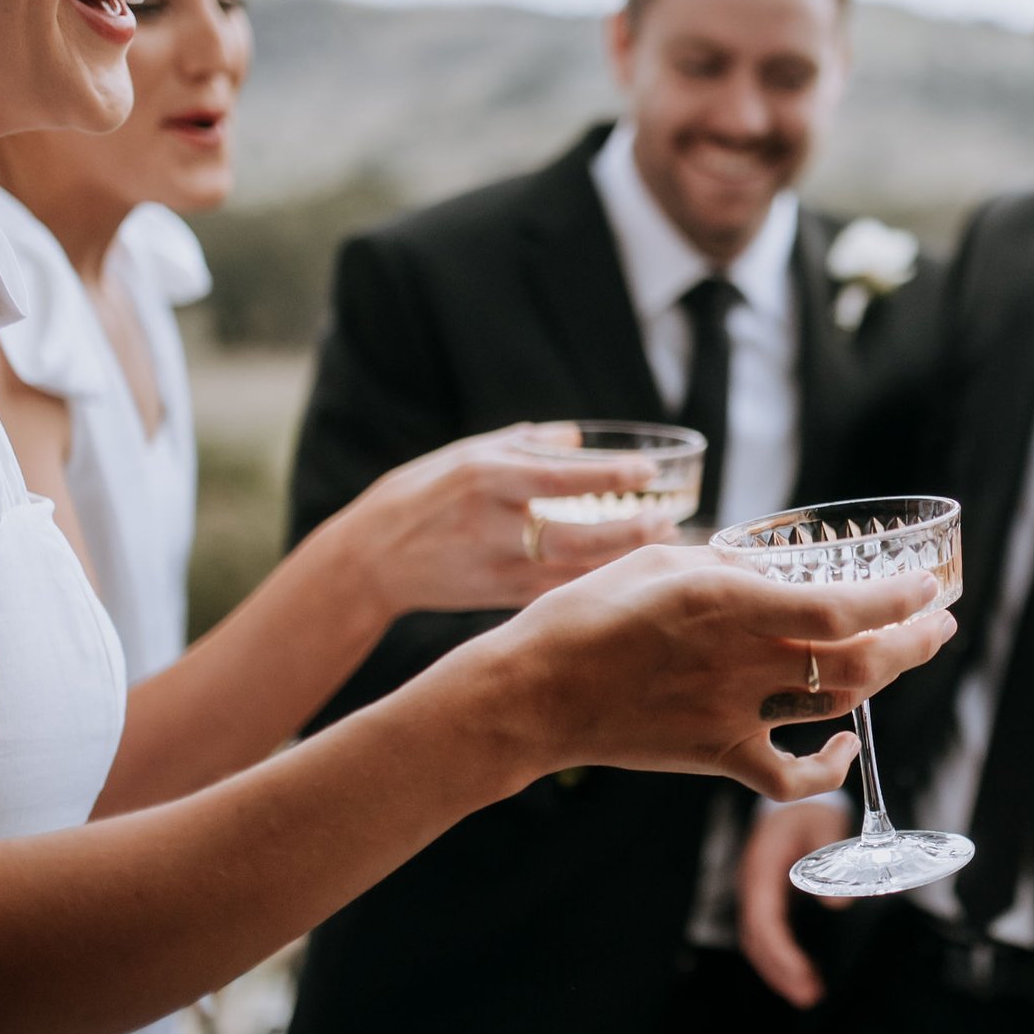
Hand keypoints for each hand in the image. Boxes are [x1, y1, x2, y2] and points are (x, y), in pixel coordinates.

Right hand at [333, 423, 672, 618]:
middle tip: (665, 519)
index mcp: (484, 476)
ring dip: (621, 559)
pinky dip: (593, 584)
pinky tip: (624, 573)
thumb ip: (526, 443)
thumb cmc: (421, 495)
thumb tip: (579, 436)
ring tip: (658, 542)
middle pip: (576, 533)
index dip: (610, 475)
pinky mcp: (495, 597)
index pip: (559, 476)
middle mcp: (490, 523)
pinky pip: (556, 594)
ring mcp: (494, 565)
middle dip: (629, 530)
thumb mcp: (464, 454)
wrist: (368, 558)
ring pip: (573, 569)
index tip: (648, 473)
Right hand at [488, 546, 955, 799]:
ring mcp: (735, 714)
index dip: (897, 601)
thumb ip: (727, 568)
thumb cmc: (586, 616)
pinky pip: (791, 776)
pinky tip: (843, 744)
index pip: (841, 608)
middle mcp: (744, 661)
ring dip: (885, 679)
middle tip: (939, 621)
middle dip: (914, 639)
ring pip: (838, 704)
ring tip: (908, 653)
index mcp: (730, 603)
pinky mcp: (718, 756)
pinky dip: (829, 766)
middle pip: (859, 659)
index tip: (927, 586)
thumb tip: (771, 573)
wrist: (532, 693)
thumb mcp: (658, 562)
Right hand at [738, 799, 854, 1007]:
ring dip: (779, 971)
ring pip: (758, 942)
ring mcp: (757, 895)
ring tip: (808, 995)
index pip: (763, 919)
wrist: (793, 798)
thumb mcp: (824, 826)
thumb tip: (839, 904)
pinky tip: (801, 975)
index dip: (780, 950)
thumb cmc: (808, 811)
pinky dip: (780, 958)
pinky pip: (766, 935)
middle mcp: (753, 886)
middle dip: (780, 970)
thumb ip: (830, 857)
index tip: (801, 973)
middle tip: (810, 996)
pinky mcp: (767, 900)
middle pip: (757, 939)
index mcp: (762, 869)